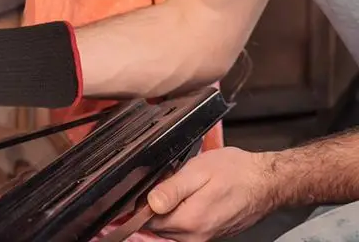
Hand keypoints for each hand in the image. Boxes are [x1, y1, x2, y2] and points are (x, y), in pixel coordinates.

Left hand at [146, 147, 273, 240]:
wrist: (266, 182)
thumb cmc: (236, 173)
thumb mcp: (198, 171)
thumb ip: (172, 189)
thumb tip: (150, 203)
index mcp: (190, 221)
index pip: (148, 221)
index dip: (142, 201)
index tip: (147, 184)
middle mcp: (196, 236)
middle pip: (158, 225)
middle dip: (154, 203)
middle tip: (168, 178)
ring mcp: (204, 237)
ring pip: (170, 226)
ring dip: (168, 207)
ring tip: (181, 183)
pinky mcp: (210, 233)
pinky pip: (184, 226)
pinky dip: (180, 210)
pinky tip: (190, 192)